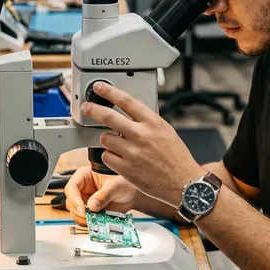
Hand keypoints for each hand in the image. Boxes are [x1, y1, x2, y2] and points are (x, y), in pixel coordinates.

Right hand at [64, 166, 137, 225]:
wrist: (132, 194)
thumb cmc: (124, 183)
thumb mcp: (116, 186)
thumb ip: (104, 195)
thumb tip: (92, 206)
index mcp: (85, 176)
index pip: (72, 187)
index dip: (74, 199)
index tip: (82, 209)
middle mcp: (82, 189)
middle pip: (71, 202)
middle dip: (79, 212)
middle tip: (89, 218)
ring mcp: (85, 201)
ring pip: (75, 213)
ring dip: (83, 219)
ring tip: (95, 221)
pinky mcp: (89, 212)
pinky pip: (84, 220)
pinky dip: (89, 223)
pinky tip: (98, 223)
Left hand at [80, 82, 204, 206]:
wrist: (182, 182)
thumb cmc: (176, 157)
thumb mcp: (166, 131)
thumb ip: (149, 119)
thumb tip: (136, 106)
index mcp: (153, 123)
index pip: (126, 101)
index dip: (109, 91)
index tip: (99, 87)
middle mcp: (141, 135)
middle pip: (109, 116)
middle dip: (93, 109)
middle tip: (87, 107)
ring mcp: (132, 152)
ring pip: (105, 138)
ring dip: (106, 139)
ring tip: (117, 143)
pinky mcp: (126, 169)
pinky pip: (106, 156)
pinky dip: (110, 156)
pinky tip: (120, 158)